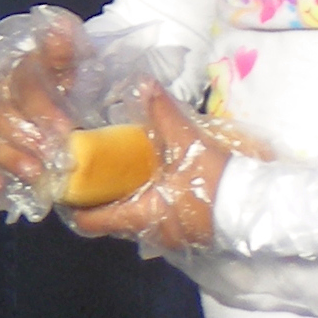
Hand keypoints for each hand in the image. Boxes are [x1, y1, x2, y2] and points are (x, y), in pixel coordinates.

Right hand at [0, 7, 89, 218]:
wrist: (49, 84)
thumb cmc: (61, 71)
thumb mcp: (71, 53)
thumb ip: (64, 45)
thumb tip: (59, 27)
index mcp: (15, 62)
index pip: (22, 83)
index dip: (42, 107)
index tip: (65, 128)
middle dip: (24, 139)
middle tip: (50, 158)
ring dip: (8, 158)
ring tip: (34, 174)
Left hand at [66, 81, 227, 250]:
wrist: (256, 208)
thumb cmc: (215, 182)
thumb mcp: (186, 142)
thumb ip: (162, 112)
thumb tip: (143, 81)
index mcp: (142, 215)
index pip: (94, 221)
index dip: (74, 206)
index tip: (61, 185)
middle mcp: (150, 232)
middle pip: (111, 220)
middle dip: (96, 198)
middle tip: (82, 169)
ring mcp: (168, 237)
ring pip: (132, 220)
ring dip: (120, 199)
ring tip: (109, 169)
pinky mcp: (184, 233)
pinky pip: (152, 219)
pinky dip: (141, 202)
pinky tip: (142, 178)